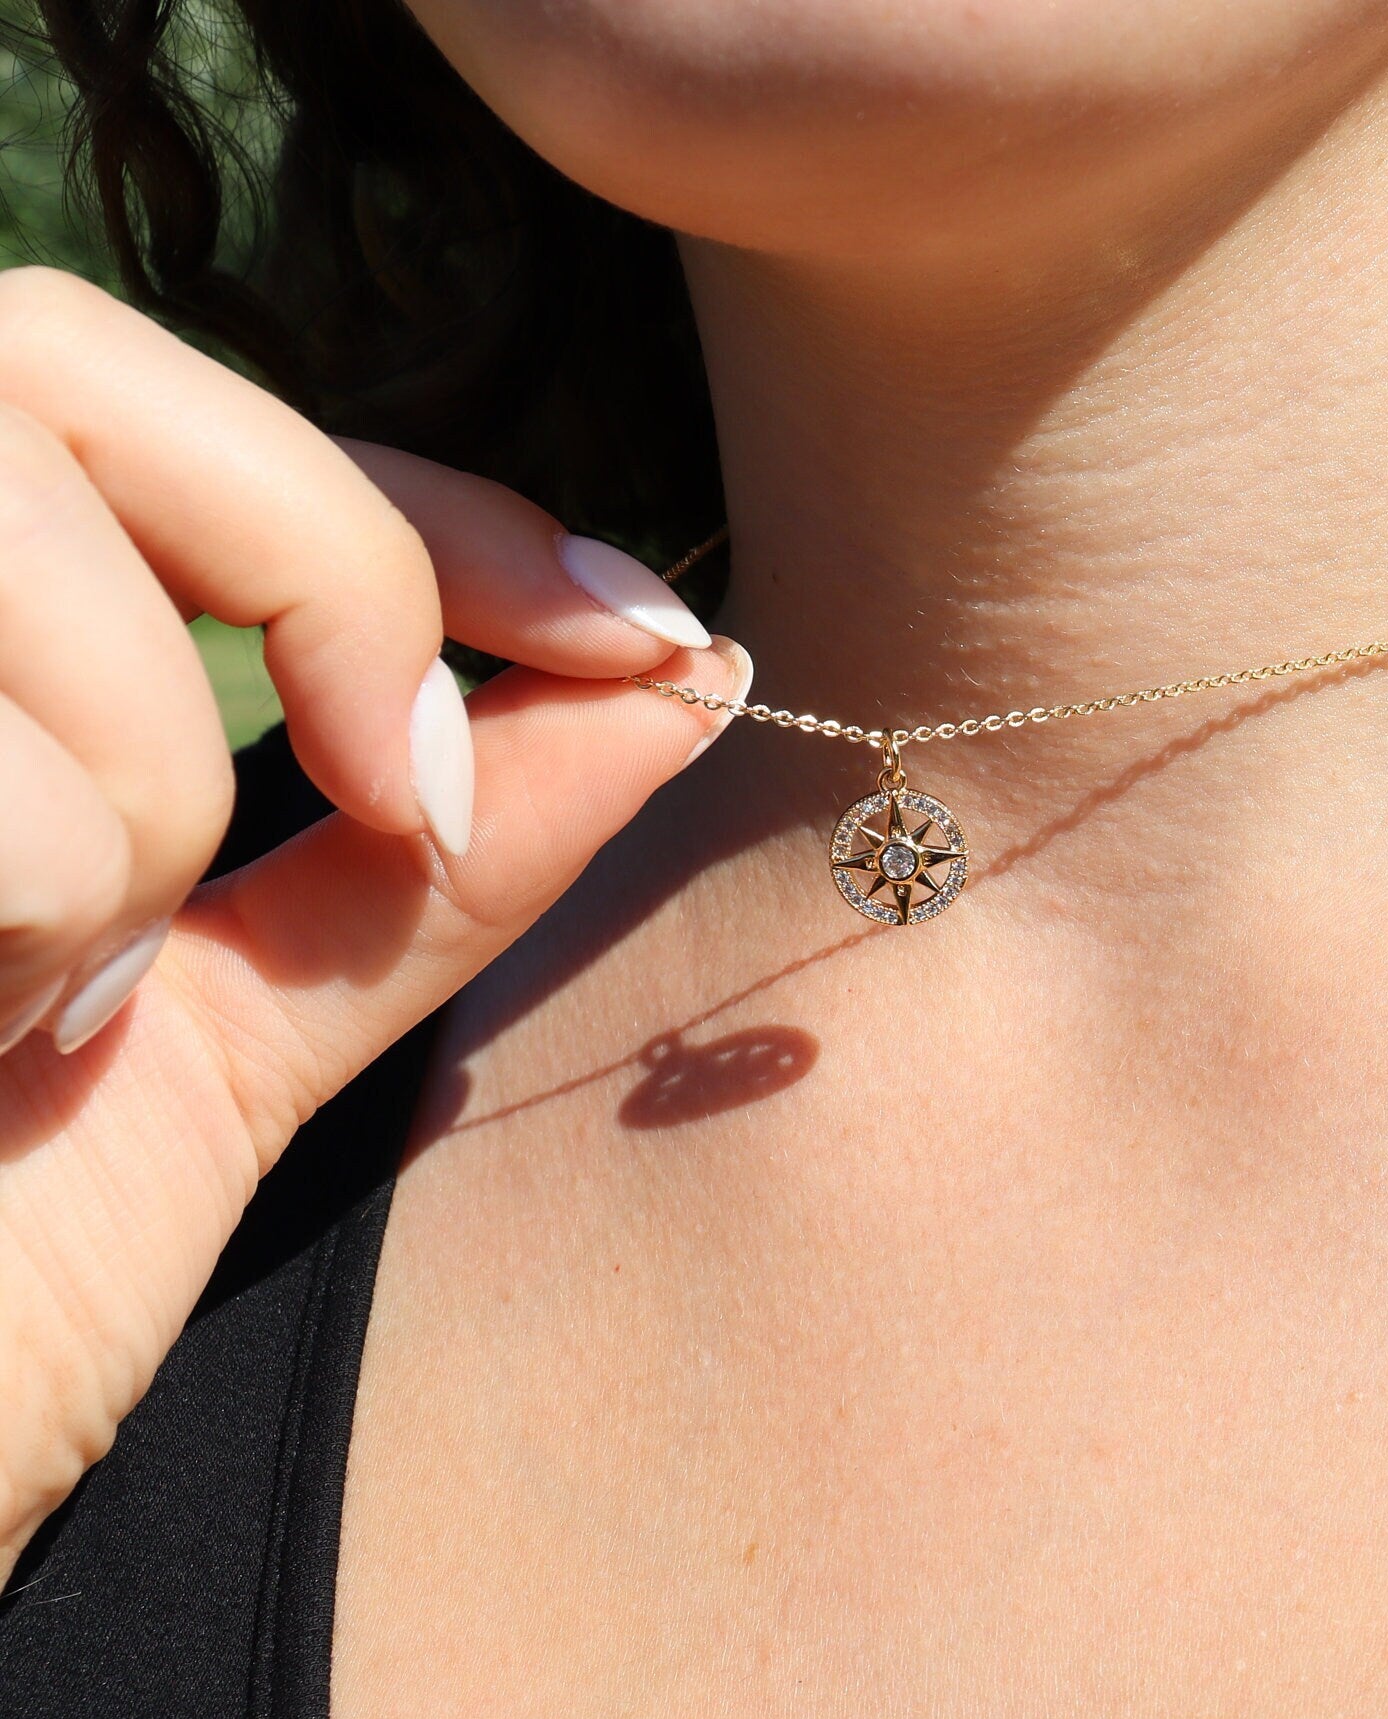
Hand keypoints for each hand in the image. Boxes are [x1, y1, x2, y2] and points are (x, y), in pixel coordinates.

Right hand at [0, 268, 742, 1569]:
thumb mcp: (226, 1039)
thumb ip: (426, 850)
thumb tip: (675, 681)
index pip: (165, 409)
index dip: (433, 501)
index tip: (652, 634)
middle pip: (58, 364)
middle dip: (307, 579)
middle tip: (382, 799)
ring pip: (21, 553)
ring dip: (119, 827)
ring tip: (26, 1009)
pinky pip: (5, 799)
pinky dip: (24, 936)